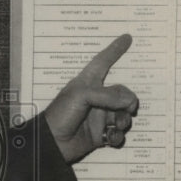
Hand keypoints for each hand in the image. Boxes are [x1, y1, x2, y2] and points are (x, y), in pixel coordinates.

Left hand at [42, 34, 138, 163]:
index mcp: (88, 83)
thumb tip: (129, 100)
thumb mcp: (82, 96)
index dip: (114, 50)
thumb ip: (108, 94)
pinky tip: (109, 138)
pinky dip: (117, 136)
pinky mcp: (100, 134)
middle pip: (122, 93)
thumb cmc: (61, 114)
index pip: (103, 62)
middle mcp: (96, 98)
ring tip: (117, 125)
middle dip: (128, 100)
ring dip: (124, 120)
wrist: (52, 143)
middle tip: (127, 108)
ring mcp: (99, 116)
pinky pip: (117, 134)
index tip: (127, 38)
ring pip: (123, 114)